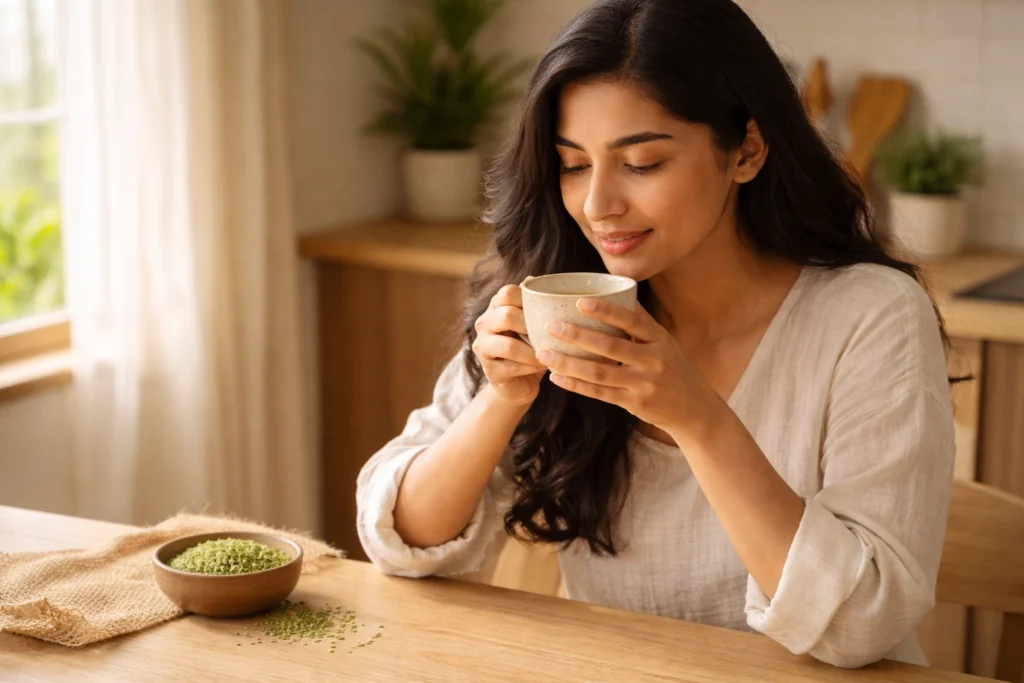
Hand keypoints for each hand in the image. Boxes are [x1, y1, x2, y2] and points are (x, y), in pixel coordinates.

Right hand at [472, 285, 547, 405]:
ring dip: (533, 352)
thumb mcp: (535, 324)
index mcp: (496, 307)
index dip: (529, 300)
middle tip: (549, 335)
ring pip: (508, 345)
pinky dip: (531, 367)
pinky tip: (542, 366)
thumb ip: (536, 305)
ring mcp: (483, 347)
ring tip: (547, 354)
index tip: (548, 311)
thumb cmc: (531, 347)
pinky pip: (512, 367)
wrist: (521, 383)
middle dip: (531, 326)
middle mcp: (484, 324)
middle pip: (506, 315)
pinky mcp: (489, 370)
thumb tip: (542, 281)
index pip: (507, 292)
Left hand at [534, 299, 718, 438]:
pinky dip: (576, 385)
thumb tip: (618, 292)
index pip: (632, 320)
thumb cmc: (674, 369)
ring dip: (569, 363)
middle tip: (551, 326)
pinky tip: (556, 377)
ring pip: (600, 373)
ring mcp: (643, 384)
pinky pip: (600, 393)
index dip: (606, 311)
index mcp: (660, 339)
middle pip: (611, 346)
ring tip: (544, 352)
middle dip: (578, 336)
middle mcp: (653, 360)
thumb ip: (642, 322)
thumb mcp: (665, 342)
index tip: (580, 302)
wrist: (694, 409)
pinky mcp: (635, 404)